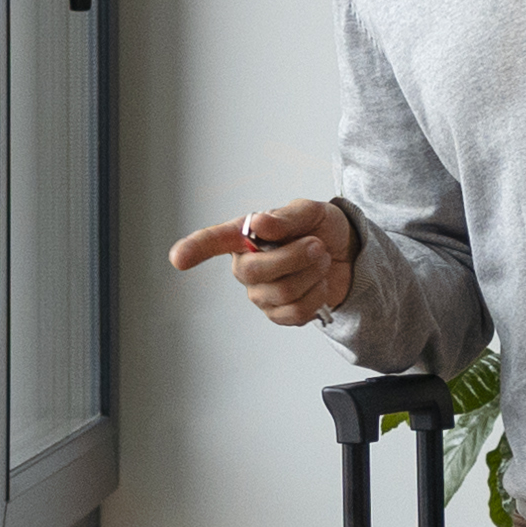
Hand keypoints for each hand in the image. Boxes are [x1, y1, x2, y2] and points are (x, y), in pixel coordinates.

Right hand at [165, 199, 357, 328]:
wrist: (347, 255)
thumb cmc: (321, 229)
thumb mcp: (310, 212)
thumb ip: (285, 217)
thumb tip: (260, 223)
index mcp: (244, 236)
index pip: (213, 241)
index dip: (195, 248)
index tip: (178, 258)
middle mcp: (246, 266)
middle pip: (254, 272)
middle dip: (294, 257)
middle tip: (316, 245)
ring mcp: (260, 293)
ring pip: (282, 292)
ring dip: (312, 273)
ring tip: (320, 260)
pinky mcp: (279, 314)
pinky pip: (295, 312)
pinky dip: (317, 295)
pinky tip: (318, 283)